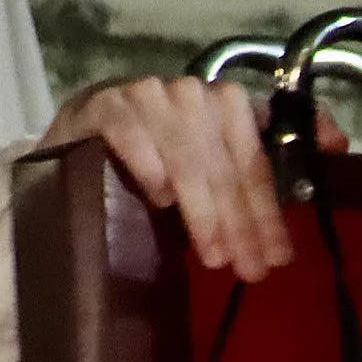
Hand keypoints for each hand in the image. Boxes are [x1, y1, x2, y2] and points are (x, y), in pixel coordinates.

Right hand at [42, 76, 291, 280]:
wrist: (83, 131)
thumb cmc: (156, 156)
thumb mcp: (206, 169)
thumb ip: (241, 189)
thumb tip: (277, 248)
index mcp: (229, 104)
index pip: (255, 162)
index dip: (267, 212)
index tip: (278, 257)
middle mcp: (194, 93)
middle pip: (224, 166)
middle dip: (240, 223)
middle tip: (249, 268)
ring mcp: (150, 94)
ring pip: (187, 157)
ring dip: (204, 210)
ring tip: (214, 255)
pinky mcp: (106, 102)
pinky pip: (133, 134)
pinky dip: (150, 168)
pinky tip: (161, 200)